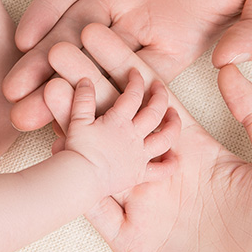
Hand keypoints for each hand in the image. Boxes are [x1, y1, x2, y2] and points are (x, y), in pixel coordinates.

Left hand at [4, 0, 251, 130]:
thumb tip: (232, 64)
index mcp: (181, 39)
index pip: (141, 84)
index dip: (115, 113)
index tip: (88, 140)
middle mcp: (143, 20)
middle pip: (96, 67)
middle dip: (63, 95)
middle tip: (27, 124)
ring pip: (72, 31)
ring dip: (42, 60)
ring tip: (12, 92)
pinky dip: (47, 7)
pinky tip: (24, 34)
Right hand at [44, 24, 251, 251]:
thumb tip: (231, 66)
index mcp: (192, 146)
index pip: (148, 97)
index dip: (121, 63)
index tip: (95, 31)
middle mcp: (161, 170)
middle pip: (115, 119)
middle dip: (84, 84)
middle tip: (55, 51)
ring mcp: (143, 205)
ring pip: (98, 158)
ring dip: (72, 124)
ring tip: (45, 90)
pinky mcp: (130, 240)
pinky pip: (95, 206)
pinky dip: (74, 180)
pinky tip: (56, 148)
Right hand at [59, 69, 179, 196]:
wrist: (81, 178)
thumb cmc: (78, 150)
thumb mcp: (77, 120)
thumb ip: (83, 99)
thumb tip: (85, 80)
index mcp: (119, 121)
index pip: (133, 94)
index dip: (136, 81)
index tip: (135, 73)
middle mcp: (134, 135)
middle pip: (154, 112)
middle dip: (160, 96)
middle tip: (159, 87)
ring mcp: (139, 155)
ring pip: (165, 138)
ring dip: (172, 125)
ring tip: (174, 116)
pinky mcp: (139, 173)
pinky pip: (160, 170)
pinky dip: (169, 164)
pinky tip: (174, 158)